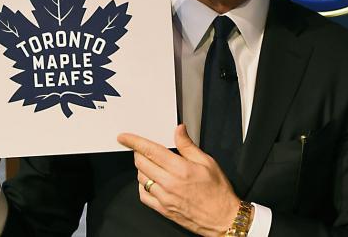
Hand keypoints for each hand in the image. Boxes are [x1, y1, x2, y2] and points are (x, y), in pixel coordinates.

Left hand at [118, 124, 240, 236]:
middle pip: (141, 163)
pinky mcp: (163, 210)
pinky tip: (151, 181)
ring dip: (142, 168)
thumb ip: (188, 145)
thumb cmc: (217, 191)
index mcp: (180, 169)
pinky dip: (143, 185)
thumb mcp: (207, 162)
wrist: (222, 218)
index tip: (124, 137)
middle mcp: (169, 184)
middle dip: (138, 153)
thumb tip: (178, 130)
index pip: (150, 151)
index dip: (134, 142)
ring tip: (152, 164)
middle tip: (143, 149)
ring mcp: (164, 198)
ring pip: (141, 178)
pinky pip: (144, 196)